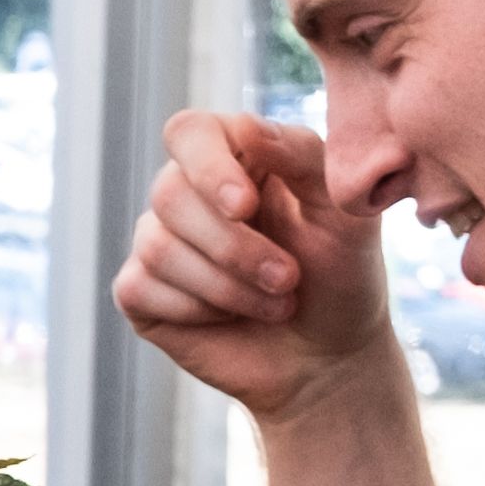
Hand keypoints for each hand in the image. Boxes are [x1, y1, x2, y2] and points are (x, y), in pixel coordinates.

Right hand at [112, 107, 390, 421]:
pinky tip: (230, 318)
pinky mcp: (141, 291)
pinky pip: (140, 287)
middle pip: (169, 192)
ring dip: (226, 285)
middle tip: (287, 277)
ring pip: (157, 246)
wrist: (330, 358)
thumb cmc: (342, 277)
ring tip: (275, 304)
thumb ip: (302, 157)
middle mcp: (190, 193)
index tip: (247, 206)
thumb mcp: (344, 212)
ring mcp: (160, 241)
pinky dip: (195, 309)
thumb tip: (244, 127)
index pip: (189, 132)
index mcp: (237, 158)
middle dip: (233, 246)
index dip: (209, 166)